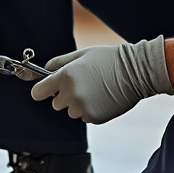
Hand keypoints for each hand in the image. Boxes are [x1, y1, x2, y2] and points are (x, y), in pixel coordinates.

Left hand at [29, 37, 173, 123]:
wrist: (135, 72)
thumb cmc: (108, 59)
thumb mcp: (81, 55)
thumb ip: (59, 63)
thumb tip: (45, 70)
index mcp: (64, 77)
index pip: (38, 92)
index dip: (42, 90)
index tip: (46, 89)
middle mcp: (70, 95)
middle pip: (55, 103)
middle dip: (64, 96)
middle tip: (82, 84)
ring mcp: (82, 108)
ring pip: (71, 111)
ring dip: (78, 104)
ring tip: (95, 90)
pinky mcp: (94, 118)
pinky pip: (84, 116)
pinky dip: (90, 110)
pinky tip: (102, 98)